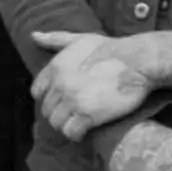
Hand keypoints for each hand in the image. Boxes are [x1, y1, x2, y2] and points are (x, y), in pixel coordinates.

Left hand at [30, 30, 171, 140]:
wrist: (137, 61)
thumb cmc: (112, 48)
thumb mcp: (80, 39)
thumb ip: (56, 39)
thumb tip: (34, 36)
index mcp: (56, 67)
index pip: (37, 92)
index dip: (50, 98)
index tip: (62, 100)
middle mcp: (60, 84)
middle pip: (48, 110)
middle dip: (60, 113)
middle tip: (75, 114)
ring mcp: (72, 101)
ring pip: (57, 124)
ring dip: (67, 126)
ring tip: (80, 123)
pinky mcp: (87, 116)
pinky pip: (72, 133)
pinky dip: (77, 135)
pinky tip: (86, 131)